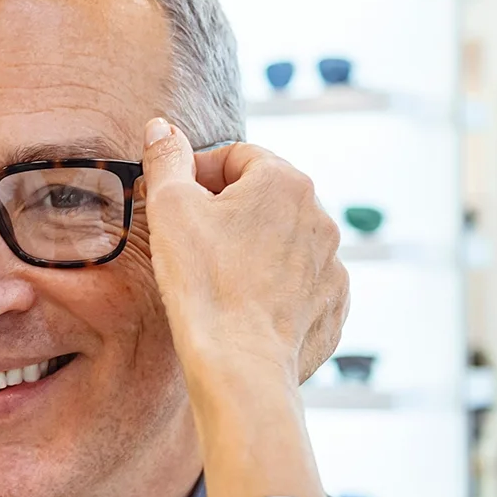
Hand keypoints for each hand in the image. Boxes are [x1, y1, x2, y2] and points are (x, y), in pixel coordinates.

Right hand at [139, 118, 346, 496]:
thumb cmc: (203, 284)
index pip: (237, 156)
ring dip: (253, 250)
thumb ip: (166, 159)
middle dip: (228, 212)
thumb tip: (162, 128)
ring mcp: (333, 265)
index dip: (198, 174)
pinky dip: (274, 290)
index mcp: (286, 181)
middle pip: (264, 198)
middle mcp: (321, 217)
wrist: (241, 367)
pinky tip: (243, 308)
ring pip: (284, 243)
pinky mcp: (334, 307)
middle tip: (189, 243)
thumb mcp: (169, 208)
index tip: (172, 201)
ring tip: (216, 280)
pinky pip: (300, 286)